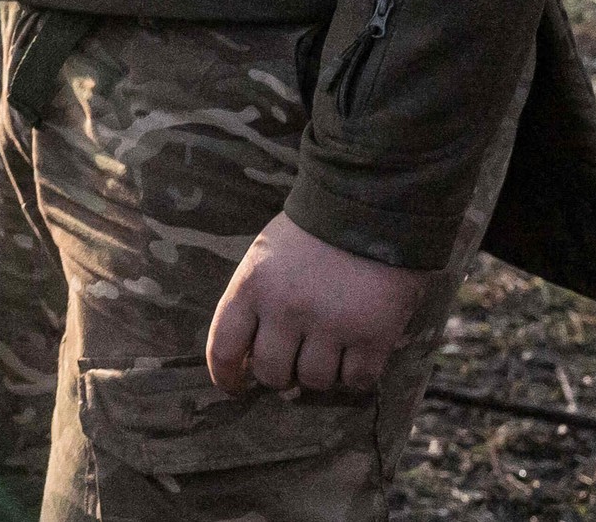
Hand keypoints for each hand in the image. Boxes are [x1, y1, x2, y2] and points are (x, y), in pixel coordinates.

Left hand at [205, 215, 433, 393]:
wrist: (369, 208)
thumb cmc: (310, 233)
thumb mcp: (264, 258)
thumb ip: (255, 302)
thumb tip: (252, 355)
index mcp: (251, 287)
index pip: (223, 348)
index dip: (226, 377)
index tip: (236, 387)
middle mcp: (285, 309)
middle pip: (271, 373)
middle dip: (279, 376)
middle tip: (292, 364)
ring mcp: (330, 324)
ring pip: (313, 381)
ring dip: (319, 374)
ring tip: (328, 352)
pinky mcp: (372, 335)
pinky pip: (356, 380)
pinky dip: (355, 376)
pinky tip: (357, 356)